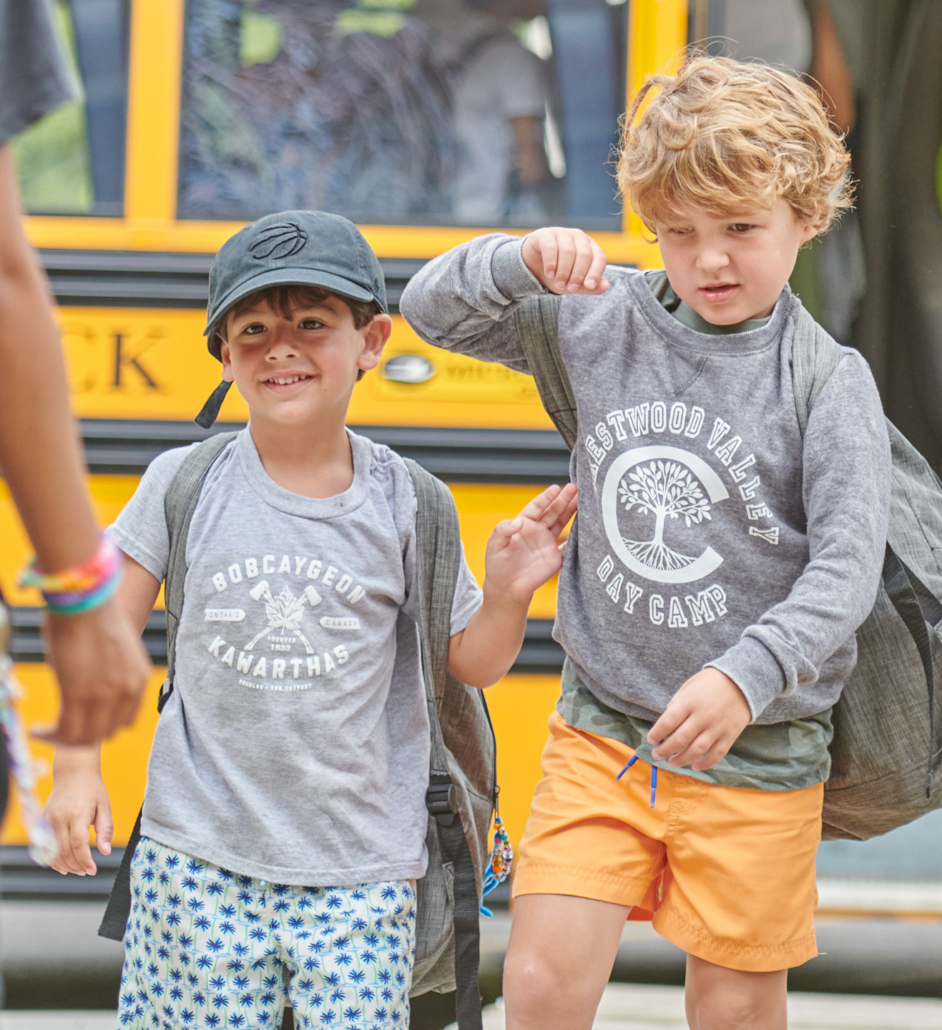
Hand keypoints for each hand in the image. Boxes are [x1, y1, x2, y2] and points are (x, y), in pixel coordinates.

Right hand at [39, 594, 150, 745]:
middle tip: (59, 727)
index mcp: (139, 677)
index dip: (103, 724)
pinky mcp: (79, 695)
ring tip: (46, 731)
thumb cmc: (93, 615)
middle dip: (83, 734)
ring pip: (85, 737)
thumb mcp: (113, 650)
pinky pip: (67, 732)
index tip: (83, 720)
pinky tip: (37, 729)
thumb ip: (110, 674)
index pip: (125, 720)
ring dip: (63, 739)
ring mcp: (105, 695)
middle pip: (106, 732)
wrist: (85, 597)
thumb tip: (90, 688)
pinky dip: (50, 736)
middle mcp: (127, 690)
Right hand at [45, 747, 111, 874]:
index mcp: (77, 814)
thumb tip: (105, 852)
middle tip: (86, 872)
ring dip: (64, 865)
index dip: (85, 860)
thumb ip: (105, 829)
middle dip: (76, 866)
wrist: (73, 773)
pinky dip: (52, 859)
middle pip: (64, 851)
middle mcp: (59, 818)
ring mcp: (48, 820)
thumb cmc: (92, 789)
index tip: (93, 870)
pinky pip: (44, 847)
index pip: (78, 844)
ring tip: (77, 870)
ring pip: (52, 852)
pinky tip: (63, 865)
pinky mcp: (42, 822)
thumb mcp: (104, 806)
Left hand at [484, 483, 577, 602]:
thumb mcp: (495, 544)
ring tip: (583, 500)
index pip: (537, 507)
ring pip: (563, 523)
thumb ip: (503, 530)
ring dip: (572, 512)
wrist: (507, 587)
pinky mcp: (556, 558)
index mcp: (524, 524)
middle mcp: (538, 531)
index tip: (556, 488)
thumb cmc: (497, 564)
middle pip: (553, 511)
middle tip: (575, 488)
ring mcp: (548, 543)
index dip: (546, 497)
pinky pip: (570, 545)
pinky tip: (586, 527)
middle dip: (564, 499)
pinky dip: (577, 537)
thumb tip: (518, 522)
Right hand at [522, 228, 609, 294]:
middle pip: (584, 255)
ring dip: (563, 271)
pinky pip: (551, 248)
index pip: (599, 257)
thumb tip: (606, 286)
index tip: (588, 286)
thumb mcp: (574, 284)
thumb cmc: (558, 275)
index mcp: (590, 247)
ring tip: (558, 283)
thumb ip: (589, 286)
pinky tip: (549, 274)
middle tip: (569, 288)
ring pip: (568, 252)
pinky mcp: (545, 235)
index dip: (595, 272)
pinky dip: (551, 264)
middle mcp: (578, 237)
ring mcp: (562, 233)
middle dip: (577, 275)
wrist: (533, 268)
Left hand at [647, 668, 750, 770]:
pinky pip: (717, 754)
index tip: (651, 740)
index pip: (668, 722)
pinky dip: (705, 763)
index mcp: (690, 702)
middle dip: (665, 750)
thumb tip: (666, 723)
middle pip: (680, 739)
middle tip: (656, 754)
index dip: (657, 733)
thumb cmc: (711, 682)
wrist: (743, 681)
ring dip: (682, 759)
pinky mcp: (730, 735)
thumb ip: (677, 704)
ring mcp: (717, 727)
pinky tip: (695, 766)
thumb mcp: (689, 686)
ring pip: (697, 750)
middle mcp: (703, 716)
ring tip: (672, 763)